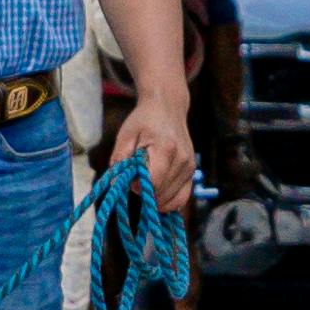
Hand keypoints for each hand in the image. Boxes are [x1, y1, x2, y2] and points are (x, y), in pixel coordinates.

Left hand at [113, 89, 197, 211]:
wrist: (167, 108)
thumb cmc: (143, 121)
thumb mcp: (126, 136)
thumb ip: (120, 160)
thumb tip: (117, 184)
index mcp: (166, 149)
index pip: (154, 183)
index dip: (138, 187)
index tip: (130, 179)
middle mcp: (183, 160)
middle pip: (162, 194)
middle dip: (146, 193)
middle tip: (136, 179)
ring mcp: (190, 167)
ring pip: (173, 200)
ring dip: (156, 198)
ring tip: (146, 181)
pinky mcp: (192, 172)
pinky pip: (182, 198)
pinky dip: (169, 201)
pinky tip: (157, 194)